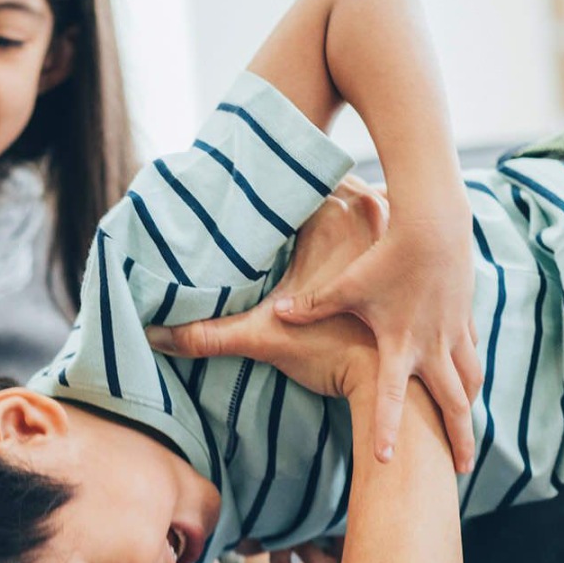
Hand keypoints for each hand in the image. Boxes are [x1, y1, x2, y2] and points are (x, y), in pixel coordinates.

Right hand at [145, 176, 383, 400]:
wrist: (391, 385)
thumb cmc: (333, 352)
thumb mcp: (262, 337)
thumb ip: (207, 335)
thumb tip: (155, 337)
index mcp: (333, 215)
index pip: (296, 178)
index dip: (271, 180)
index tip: (251, 179)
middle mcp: (369, 211)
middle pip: (329, 180)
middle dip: (304, 186)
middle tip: (273, 191)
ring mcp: (394, 229)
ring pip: (364, 193)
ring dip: (342, 197)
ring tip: (311, 204)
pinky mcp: (408, 254)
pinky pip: (390, 217)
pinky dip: (372, 219)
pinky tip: (355, 230)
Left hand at [272, 176, 481, 472]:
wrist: (435, 224)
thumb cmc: (386, 255)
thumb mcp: (345, 285)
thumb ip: (311, 304)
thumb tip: (275, 312)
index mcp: (400, 345)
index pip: (390, 398)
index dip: (387, 429)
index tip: (385, 460)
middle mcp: (432, 346)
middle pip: (452, 403)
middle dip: (458, 438)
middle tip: (460, 470)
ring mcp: (454, 332)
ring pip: (469, 379)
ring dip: (468, 407)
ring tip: (466, 431)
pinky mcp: (464, 315)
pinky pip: (470, 352)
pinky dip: (470, 372)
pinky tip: (467, 380)